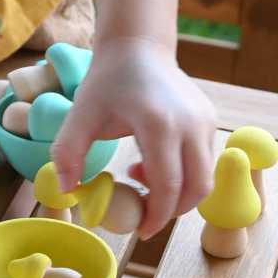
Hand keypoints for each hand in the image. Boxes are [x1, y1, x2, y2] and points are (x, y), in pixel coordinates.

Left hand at [49, 38, 216, 240]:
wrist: (137, 47)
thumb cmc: (107, 81)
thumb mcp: (80, 115)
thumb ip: (68, 154)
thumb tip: (67, 191)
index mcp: (159, 124)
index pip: (168, 186)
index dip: (156, 216)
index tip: (140, 230)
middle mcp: (190, 124)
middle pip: (196, 188)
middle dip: (172, 211)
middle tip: (144, 216)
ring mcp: (205, 120)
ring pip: (203, 176)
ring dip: (176, 190)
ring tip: (140, 175)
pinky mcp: (210, 119)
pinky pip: (202, 160)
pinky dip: (182, 172)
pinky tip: (152, 160)